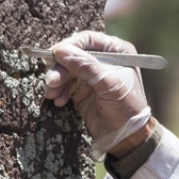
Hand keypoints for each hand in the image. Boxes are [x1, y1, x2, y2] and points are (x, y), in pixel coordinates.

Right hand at [42, 31, 152, 158]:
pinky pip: (64, 85)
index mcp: (116, 51)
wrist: (127, 138)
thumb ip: (86, 67)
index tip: (54, 55)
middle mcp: (102, 60)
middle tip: (51, 81)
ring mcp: (90, 75)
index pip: (87, 40)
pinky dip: (59, 91)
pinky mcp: (81, 90)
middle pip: (73, 54)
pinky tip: (59, 101)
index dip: (69, 45)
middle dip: (60, 68)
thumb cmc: (127, 108)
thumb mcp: (109, 85)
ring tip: (52, 94)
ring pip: (65, 70)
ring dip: (56, 81)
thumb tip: (60, 51)